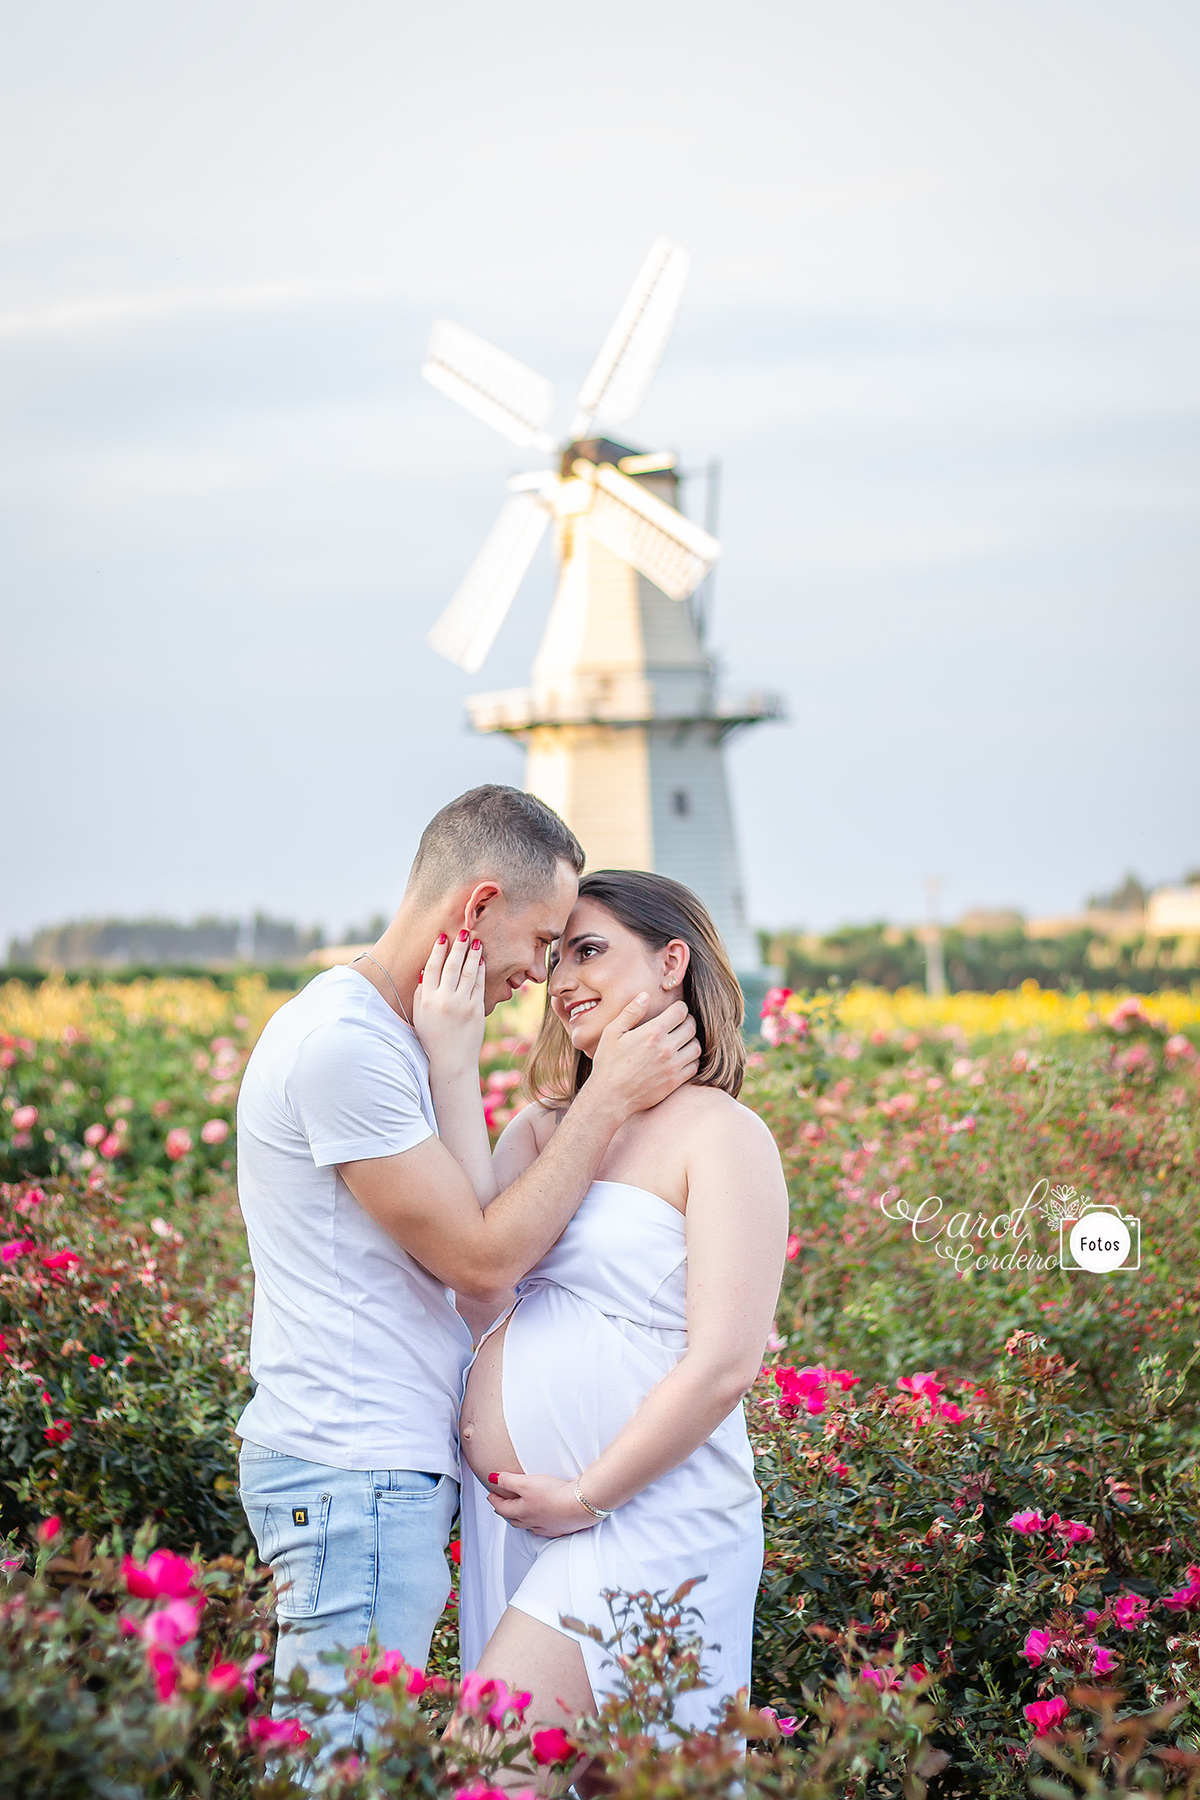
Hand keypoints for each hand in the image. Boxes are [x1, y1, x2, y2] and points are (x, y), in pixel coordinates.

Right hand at [412, 931, 485, 1072]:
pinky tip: (482, 961)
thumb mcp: (419, 1015)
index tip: (443, 937)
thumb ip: (420, 992)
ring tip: (476, 941)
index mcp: (428, 1000)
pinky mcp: (477, 1009)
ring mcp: (463, 1004)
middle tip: (464, 932)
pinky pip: (480, 985)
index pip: (432, 968)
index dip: (437, 951)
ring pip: (469, 973)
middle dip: (458, 947)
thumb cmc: (432, 1037)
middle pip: (452, 966)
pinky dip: (481, 971)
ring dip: (473, 955)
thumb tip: (424, 970)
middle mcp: (445, 1000)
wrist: (452, 1060)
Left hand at [484, 1471, 598, 1537]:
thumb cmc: (554, 1494)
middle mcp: (532, 1522)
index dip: (494, 1499)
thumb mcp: (526, 1482)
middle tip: (501, 1505)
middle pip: (513, 1519)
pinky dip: (538, 1525)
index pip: (502, 1507)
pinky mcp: (560, 1527)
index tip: (491, 1494)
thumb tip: (491, 1478)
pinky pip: (544, 1528)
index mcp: (521, 1512)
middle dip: (505, 1511)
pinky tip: (542, 1521)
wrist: (580, 1505)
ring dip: (521, 1520)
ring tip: (519, 1514)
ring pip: (528, 1525)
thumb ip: (507, 1481)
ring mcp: (546, 1526)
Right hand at [587, 995, 700, 1121]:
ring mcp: (672, 1066)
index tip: (675, 1010)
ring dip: (691, 1040)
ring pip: (696, 1047)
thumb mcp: (612, 1033)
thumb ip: (631, 1012)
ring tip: (681, 1040)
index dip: (680, 1007)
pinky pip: (694, 1066)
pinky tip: (680, 1057)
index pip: (680, 1012)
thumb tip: (645, 995)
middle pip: (691, 1027)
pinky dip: (691, 1059)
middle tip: (680, 1023)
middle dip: (687, 1021)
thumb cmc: (608, 1063)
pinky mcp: (674, 1081)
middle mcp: (666, 1048)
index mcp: (652, 1033)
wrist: (610, 1096)